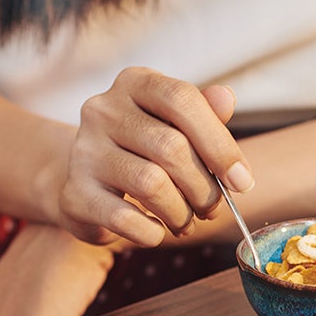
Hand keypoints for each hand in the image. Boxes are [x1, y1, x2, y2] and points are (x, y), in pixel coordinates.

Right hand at [59, 67, 253, 247]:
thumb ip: (205, 113)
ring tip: (186, 222)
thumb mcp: (176, 124)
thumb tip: (226, 99)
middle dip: (204, 188)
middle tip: (212, 209)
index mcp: (135, 82)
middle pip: (171, 147)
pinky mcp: (73, 193)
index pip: (183, 99)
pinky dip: (151, 232)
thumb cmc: (145, 149)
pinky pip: (124, 218)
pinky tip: (156, 231)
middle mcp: (103, 109)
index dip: (220, 144)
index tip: (242, 182)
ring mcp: (83, 150)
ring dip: (181, 213)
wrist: (87, 180)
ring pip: (150, 184)